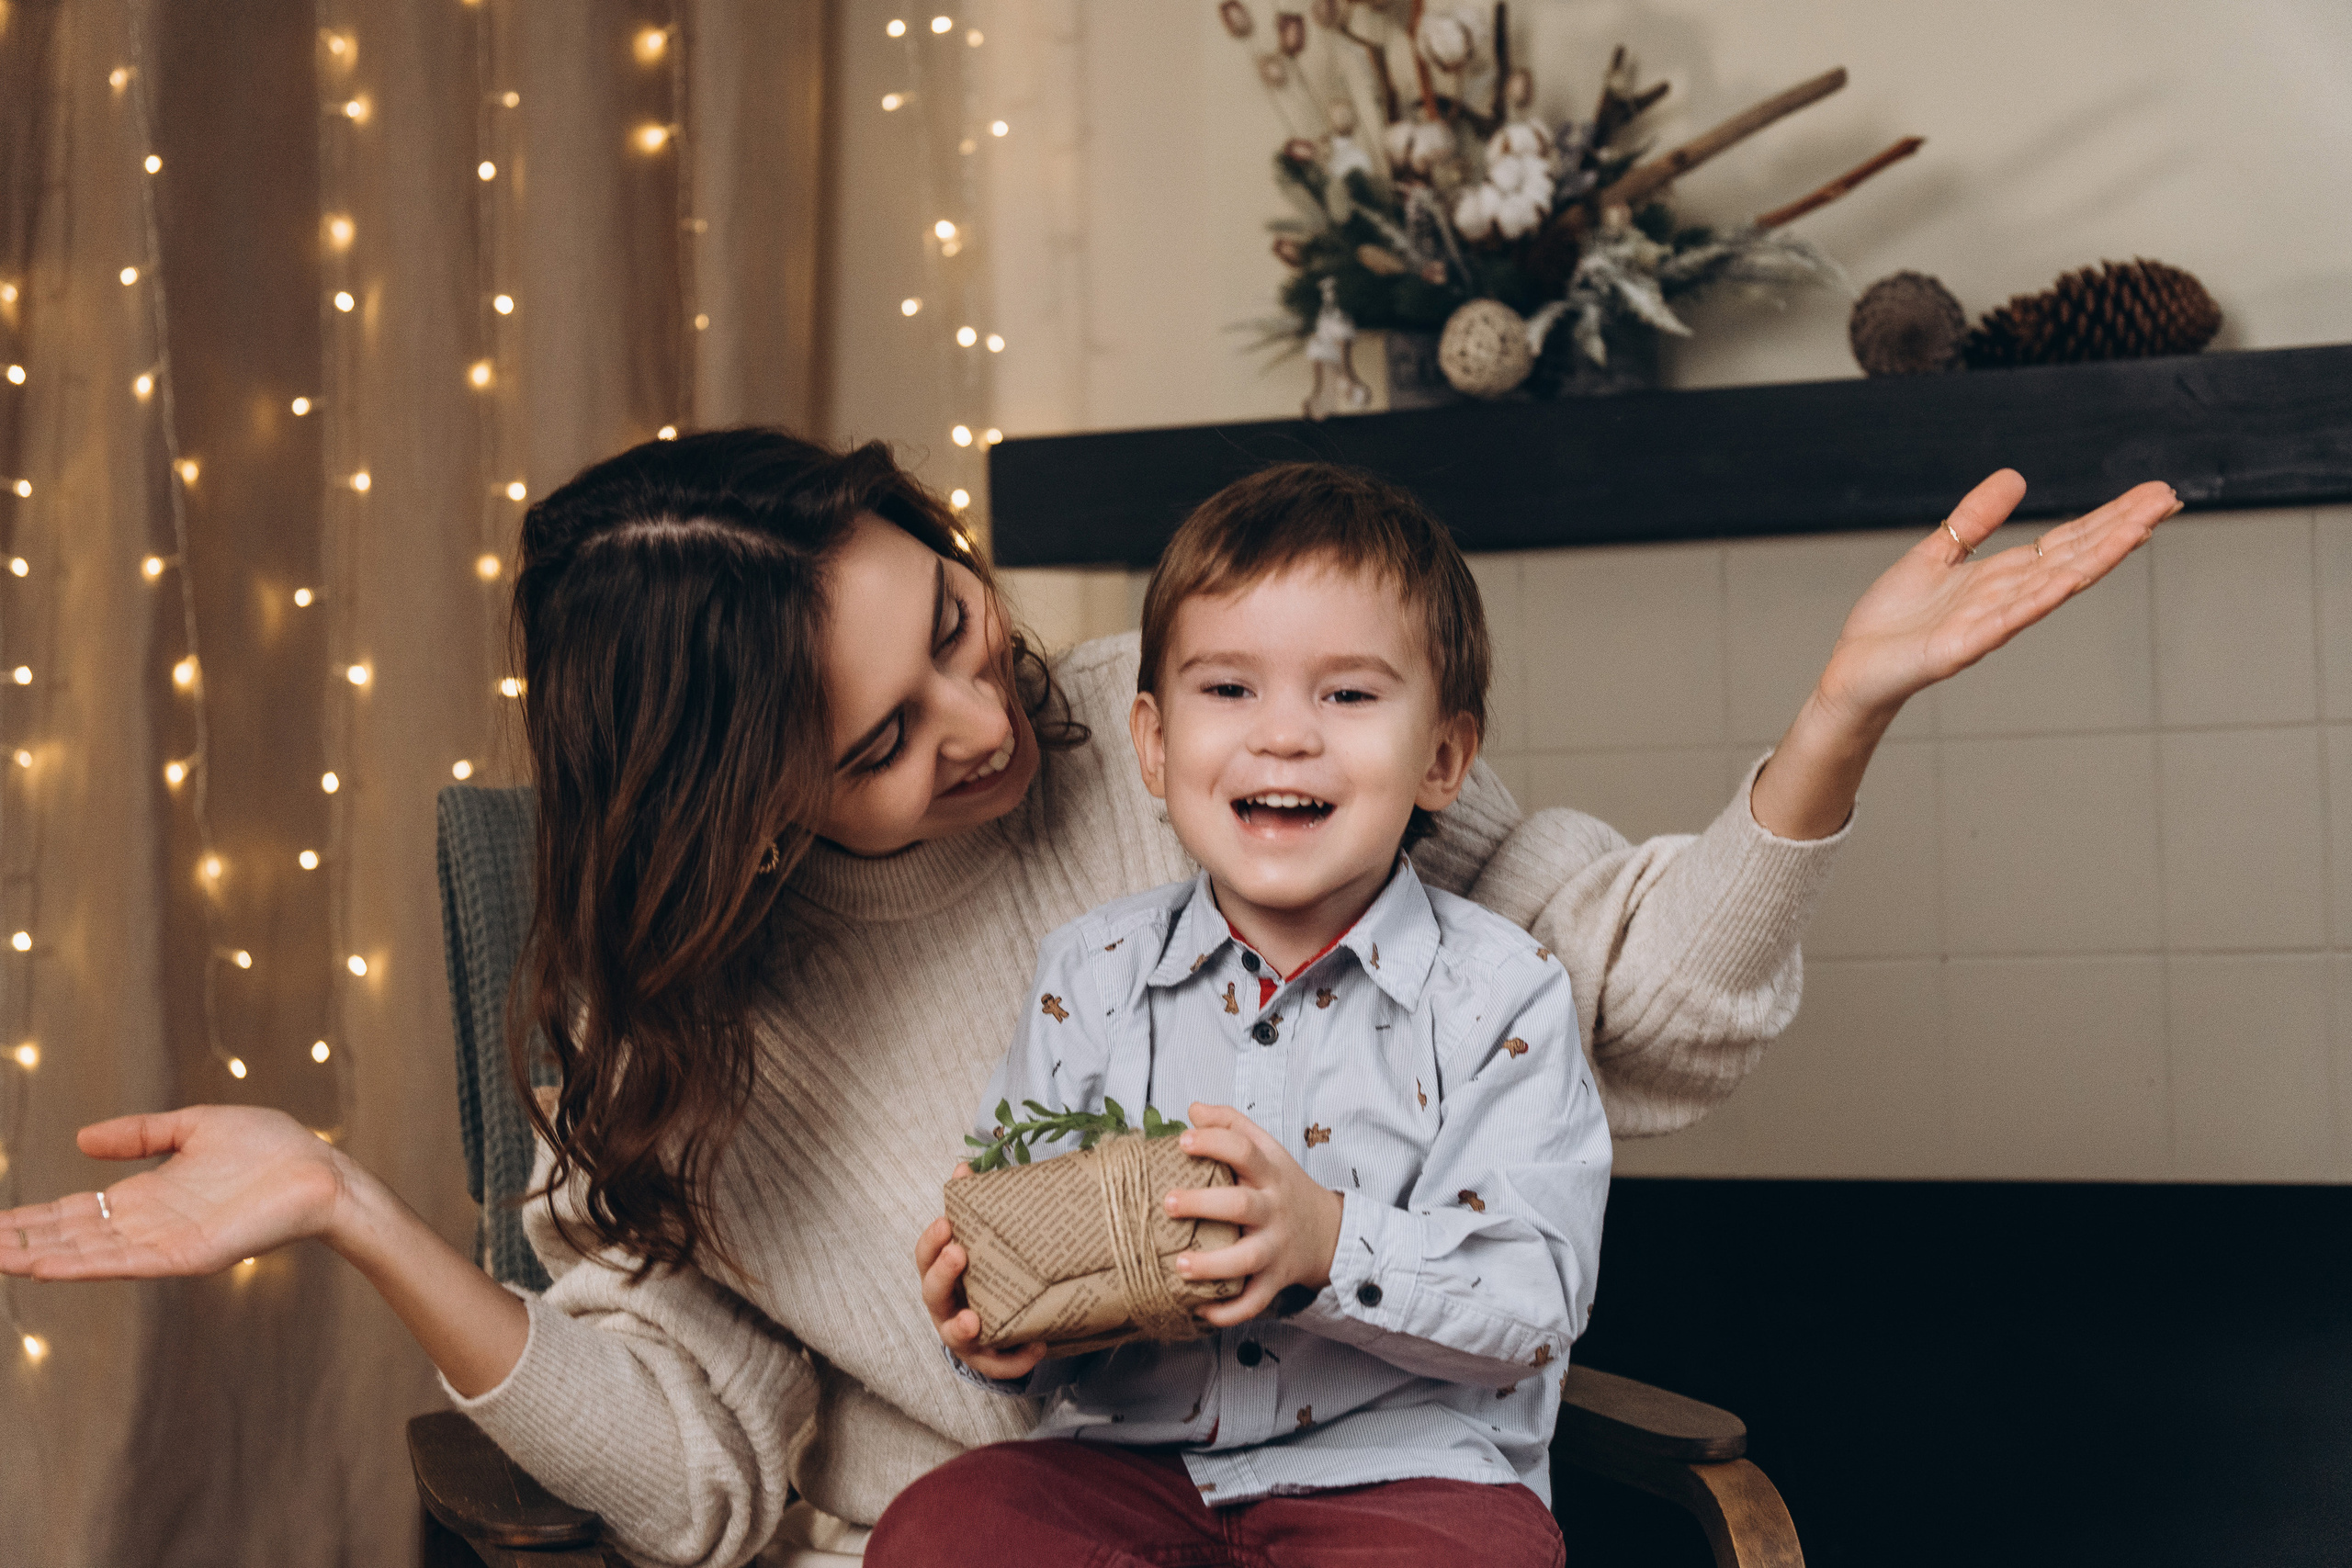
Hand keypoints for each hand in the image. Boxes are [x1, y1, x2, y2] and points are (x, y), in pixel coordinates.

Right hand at [0, 1106, 348, 1280]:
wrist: (322, 1171)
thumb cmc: (271, 1148)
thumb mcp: (194, 1126)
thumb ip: (141, 1134)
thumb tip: (82, 1140)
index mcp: (145, 1196)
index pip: (73, 1213)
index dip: (29, 1218)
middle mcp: (147, 1224)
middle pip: (69, 1237)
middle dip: (19, 1241)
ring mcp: (164, 1243)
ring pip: (87, 1255)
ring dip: (38, 1257)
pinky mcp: (187, 1255)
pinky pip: (126, 1263)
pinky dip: (83, 1266)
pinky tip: (44, 1266)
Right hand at [917, 1163, 1048, 1380]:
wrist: (994, 1325)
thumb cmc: (983, 1274)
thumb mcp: (978, 1242)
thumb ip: (970, 1207)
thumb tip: (964, 1168)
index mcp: (940, 1274)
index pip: (925, 1256)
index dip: (932, 1240)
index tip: (946, 1223)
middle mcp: (945, 1306)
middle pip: (932, 1293)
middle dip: (942, 1274)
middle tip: (958, 1254)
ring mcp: (962, 1336)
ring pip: (954, 1336)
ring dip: (962, 1327)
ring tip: (975, 1321)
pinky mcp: (986, 1359)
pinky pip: (996, 1364)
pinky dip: (1014, 1359)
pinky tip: (1037, 1346)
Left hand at [1165, 1104, 1343, 1327]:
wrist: (1328, 1232)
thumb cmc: (1283, 1187)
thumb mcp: (1268, 1150)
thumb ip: (1233, 1126)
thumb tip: (1194, 1109)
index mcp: (1269, 1174)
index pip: (1245, 1150)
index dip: (1215, 1142)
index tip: (1183, 1141)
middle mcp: (1273, 1210)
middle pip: (1242, 1206)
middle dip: (1204, 1204)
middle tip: (1168, 1203)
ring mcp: (1276, 1248)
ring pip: (1247, 1259)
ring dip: (1213, 1265)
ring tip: (1179, 1265)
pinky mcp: (1275, 1280)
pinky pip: (1253, 1301)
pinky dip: (1228, 1311)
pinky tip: (1200, 1309)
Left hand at [1816, 470, 2179, 727]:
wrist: (1855, 669)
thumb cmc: (1894, 621)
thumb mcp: (1937, 554)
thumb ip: (1974, 519)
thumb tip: (2016, 477)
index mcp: (2002, 577)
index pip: (2068, 542)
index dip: (2110, 518)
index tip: (2154, 495)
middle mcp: (2007, 599)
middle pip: (2074, 557)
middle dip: (2121, 528)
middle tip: (2168, 499)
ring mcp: (1990, 624)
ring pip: (2054, 585)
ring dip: (2098, 557)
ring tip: (2140, 529)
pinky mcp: (1963, 647)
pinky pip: (2008, 620)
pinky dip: (2038, 599)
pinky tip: (2069, 579)